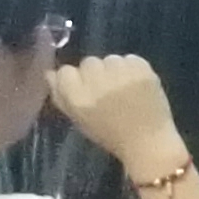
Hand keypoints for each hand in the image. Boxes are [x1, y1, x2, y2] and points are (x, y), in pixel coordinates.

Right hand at [50, 53, 188, 169]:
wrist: (148, 141)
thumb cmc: (110, 135)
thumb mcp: (79, 120)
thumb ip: (61, 96)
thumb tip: (50, 73)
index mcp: (78, 97)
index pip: (65, 71)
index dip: (74, 78)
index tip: (85, 89)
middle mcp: (96, 81)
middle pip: (88, 62)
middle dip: (95, 73)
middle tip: (107, 90)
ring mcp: (121, 73)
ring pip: (110, 58)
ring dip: (114, 69)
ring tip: (124, 88)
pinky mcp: (142, 68)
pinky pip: (131, 58)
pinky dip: (133, 68)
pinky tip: (137, 85)